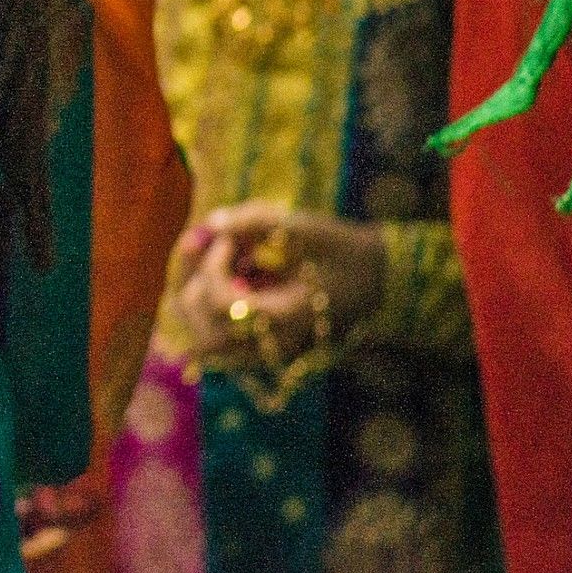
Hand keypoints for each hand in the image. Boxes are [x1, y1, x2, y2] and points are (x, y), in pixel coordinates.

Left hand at [170, 201, 385, 367]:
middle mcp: (274, 344)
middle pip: (204, 334)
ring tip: (214, 264)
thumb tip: (211, 221)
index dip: (212, 265)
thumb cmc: (343, 250)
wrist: (376, 277)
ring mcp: (269, 351)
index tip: (229, 239)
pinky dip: (207, 313)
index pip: (221, 303)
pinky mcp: (265, 347)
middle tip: (213, 250)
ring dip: (196, 300)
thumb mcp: (306, 227)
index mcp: (286, 319)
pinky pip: (220, 345)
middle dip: (195, 285)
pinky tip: (223, 279)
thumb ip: (257, 221)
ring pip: (207, 346)